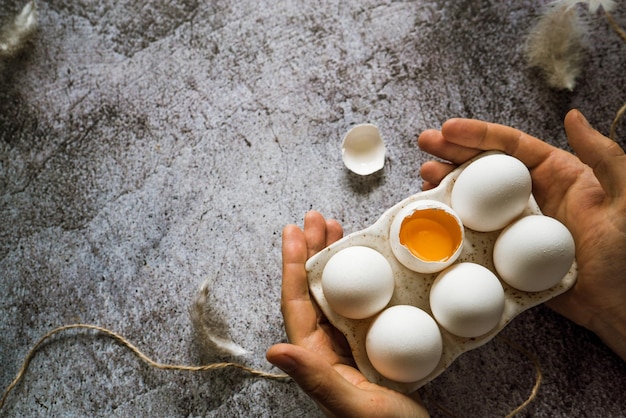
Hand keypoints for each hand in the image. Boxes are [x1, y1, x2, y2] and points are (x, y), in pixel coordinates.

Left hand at [266, 211, 428, 417]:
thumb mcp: (353, 405)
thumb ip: (316, 378)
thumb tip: (273, 350)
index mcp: (316, 356)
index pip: (297, 303)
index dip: (292, 265)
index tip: (293, 231)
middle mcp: (328, 345)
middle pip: (313, 289)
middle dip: (312, 251)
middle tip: (316, 218)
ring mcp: (351, 342)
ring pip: (336, 291)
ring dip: (334, 259)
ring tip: (336, 228)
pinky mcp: (375, 341)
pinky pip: (362, 301)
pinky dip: (361, 277)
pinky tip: (367, 260)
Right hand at [418, 109, 625, 359]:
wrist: (617, 307)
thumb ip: (604, 156)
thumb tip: (572, 116)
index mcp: (557, 174)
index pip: (511, 146)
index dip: (478, 134)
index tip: (448, 128)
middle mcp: (530, 194)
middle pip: (484, 165)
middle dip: (452, 151)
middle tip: (424, 143)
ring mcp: (513, 223)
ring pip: (473, 196)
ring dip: (447, 183)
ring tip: (423, 176)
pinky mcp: (503, 251)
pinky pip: (473, 231)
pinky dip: (451, 221)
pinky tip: (434, 213)